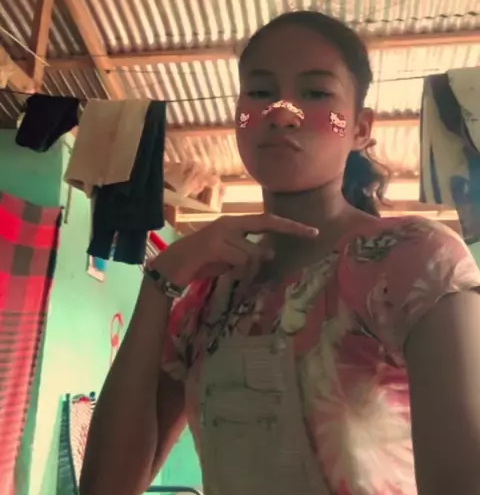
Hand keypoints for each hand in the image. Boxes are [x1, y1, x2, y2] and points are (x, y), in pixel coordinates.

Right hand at [151, 213, 318, 286]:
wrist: (170, 268)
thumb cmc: (201, 263)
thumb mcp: (229, 258)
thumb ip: (247, 253)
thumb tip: (270, 253)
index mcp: (233, 224)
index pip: (266, 220)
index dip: (288, 225)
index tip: (312, 230)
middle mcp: (229, 223)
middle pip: (266, 223)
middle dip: (291, 229)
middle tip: (313, 234)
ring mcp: (221, 233)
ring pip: (254, 252)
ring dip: (249, 269)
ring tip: (233, 274)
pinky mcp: (214, 246)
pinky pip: (241, 260)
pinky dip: (238, 272)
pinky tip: (224, 274)